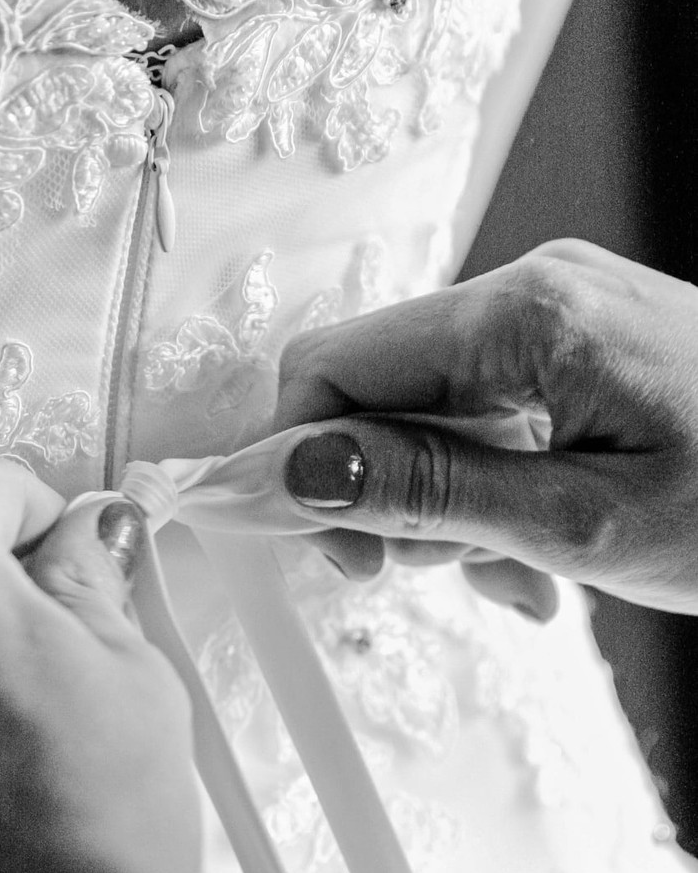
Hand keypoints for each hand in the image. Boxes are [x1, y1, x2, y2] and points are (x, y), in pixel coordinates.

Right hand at [276, 240, 697, 614]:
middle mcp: (534, 292)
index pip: (334, 367)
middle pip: (374, 391)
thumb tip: (298, 471)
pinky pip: (484, 415)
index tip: (305, 546)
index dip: (295, 461)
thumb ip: (427, 491)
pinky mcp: (575, 347)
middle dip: (380, 495)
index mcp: (527, 316)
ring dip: (442, 508)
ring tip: (516, 579)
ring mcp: (556, 315)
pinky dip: (488, 490)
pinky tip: (534, 552)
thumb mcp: (578, 523)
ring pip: (427, 414)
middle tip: (425, 576)